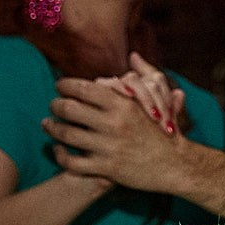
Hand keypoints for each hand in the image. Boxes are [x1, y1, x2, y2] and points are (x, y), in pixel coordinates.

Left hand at [46, 61, 186, 192]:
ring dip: (52, 128)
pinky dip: (60, 155)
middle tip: (53, 106)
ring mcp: (109, 147)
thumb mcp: (159, 100)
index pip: (82, 88)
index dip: (65, 85)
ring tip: (48, 125)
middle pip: (68, 108)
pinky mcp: (106, 169)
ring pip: (66, 134)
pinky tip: (58, 150)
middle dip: (55, 105)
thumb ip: (146, 74)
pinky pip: (72, 162)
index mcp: (123, 104)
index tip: (61, 87)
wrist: (176, 166)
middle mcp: (114, 124)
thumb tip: (134, 55)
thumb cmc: (165, 132)